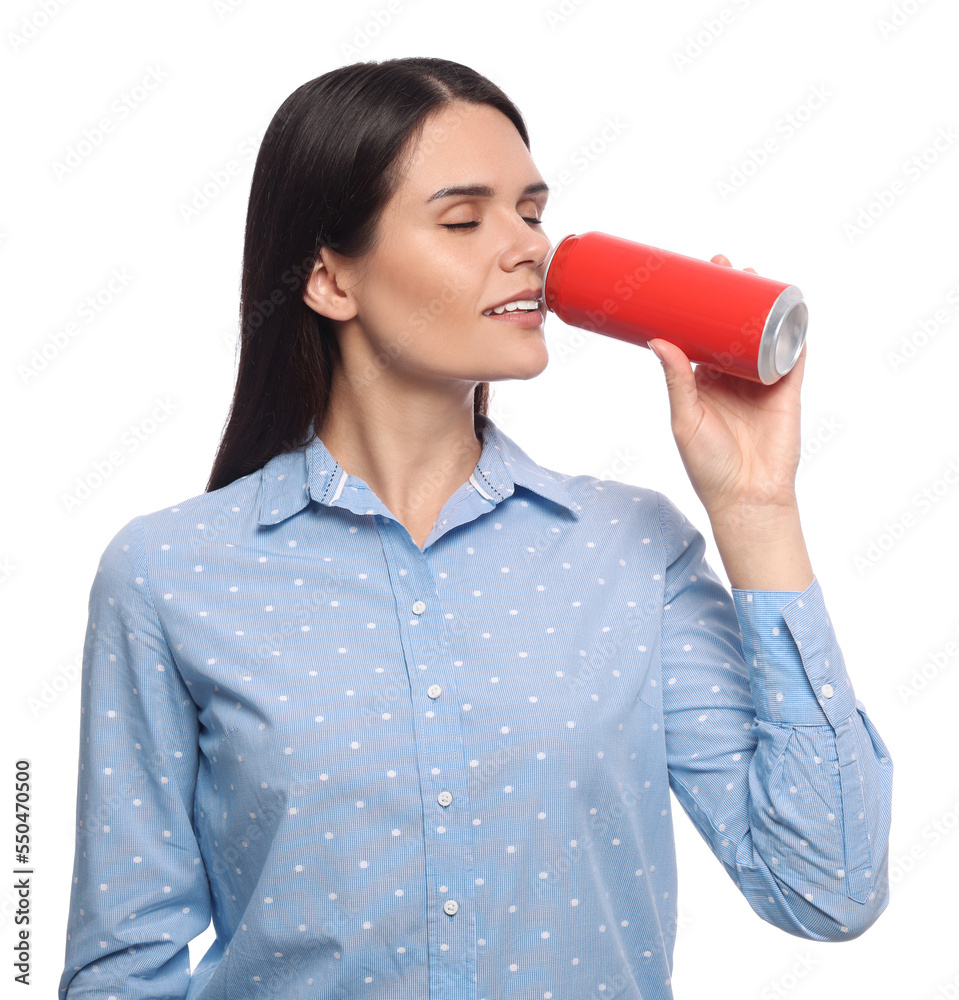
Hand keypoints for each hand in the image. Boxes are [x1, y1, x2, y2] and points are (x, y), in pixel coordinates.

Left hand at [647, 254, 804, 520]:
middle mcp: (732, 376)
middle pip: (733, 325)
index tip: (691, 278)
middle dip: (730, 294)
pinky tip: (791, 304)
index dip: (699, 307)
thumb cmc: (708, 465)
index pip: (701, 335)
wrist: (746, 496)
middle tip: (721, 264)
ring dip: (761, 303)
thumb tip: (659, 339)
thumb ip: (677, 381)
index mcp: (704, 382)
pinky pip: (794, 353)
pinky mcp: (787, 389)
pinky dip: (795, 329)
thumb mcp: (685, 418)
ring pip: (763, 333)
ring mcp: (761, 380)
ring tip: (753, 274)